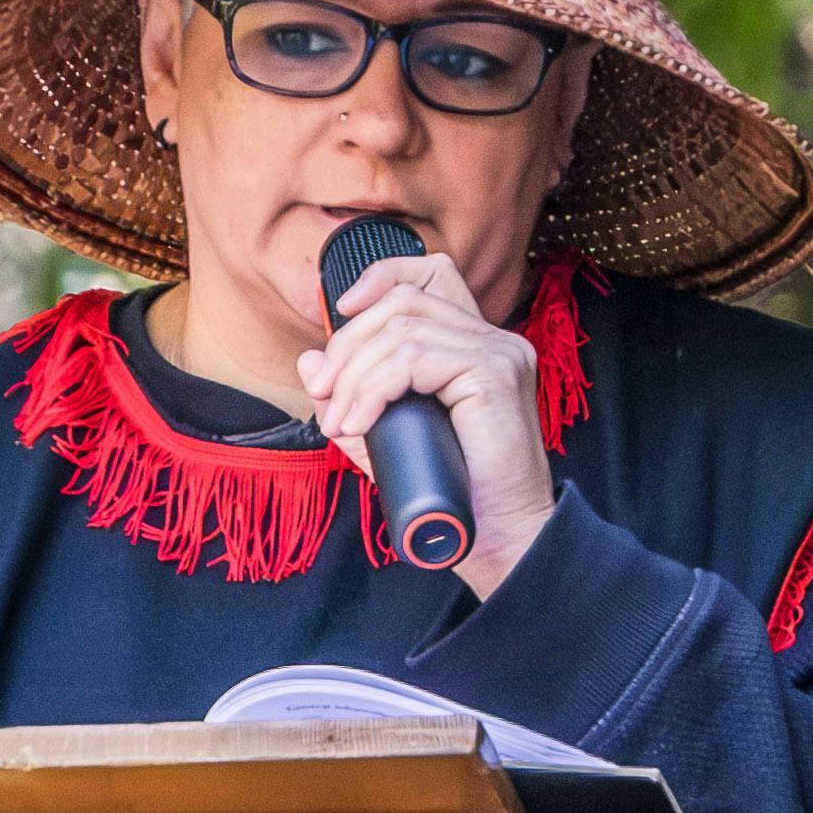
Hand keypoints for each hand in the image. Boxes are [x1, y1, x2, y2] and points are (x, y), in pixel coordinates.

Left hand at [296, 250, 554, 599]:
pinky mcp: (495, 375)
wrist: (502, 539)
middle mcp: (495, 341)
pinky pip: (415, 358)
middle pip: (405, 301)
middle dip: (349, 344)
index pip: (433, 273)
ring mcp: (500, 354)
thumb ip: (354, 397)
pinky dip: (375, 388)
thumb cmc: (454, 495)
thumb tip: (310, 360)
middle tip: (327, 397)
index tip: (342, 312)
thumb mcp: (388, 437)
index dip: (382, 276)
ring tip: (343, 421)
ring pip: (404, 328)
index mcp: (478, 346)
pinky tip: (362, 421)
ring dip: (356, 374)